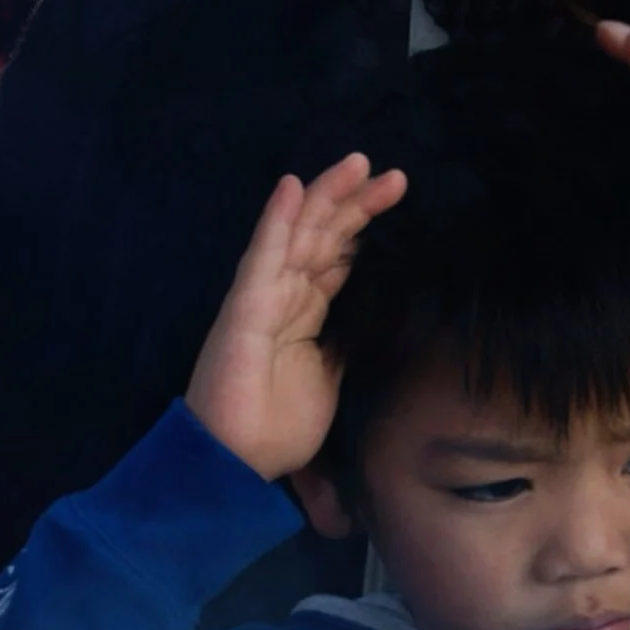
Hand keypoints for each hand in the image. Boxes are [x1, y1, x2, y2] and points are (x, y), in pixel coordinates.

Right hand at [187, 154, 407, 479]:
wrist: (233, 465)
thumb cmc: (275, 429)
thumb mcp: (330, 381)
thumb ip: (345, 346)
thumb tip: (374, 324)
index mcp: (304, 313)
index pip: (338, 258)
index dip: (363, 226)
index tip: (395, 195)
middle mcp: (283, 297)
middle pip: (324, 238)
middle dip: (356, 204)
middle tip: (394, 174)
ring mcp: (261, 299)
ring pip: (298, 236)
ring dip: (325, 197)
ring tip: (356, 163)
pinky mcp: (243, 310)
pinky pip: (262, 258)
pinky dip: (276, 222)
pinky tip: (292, 188)